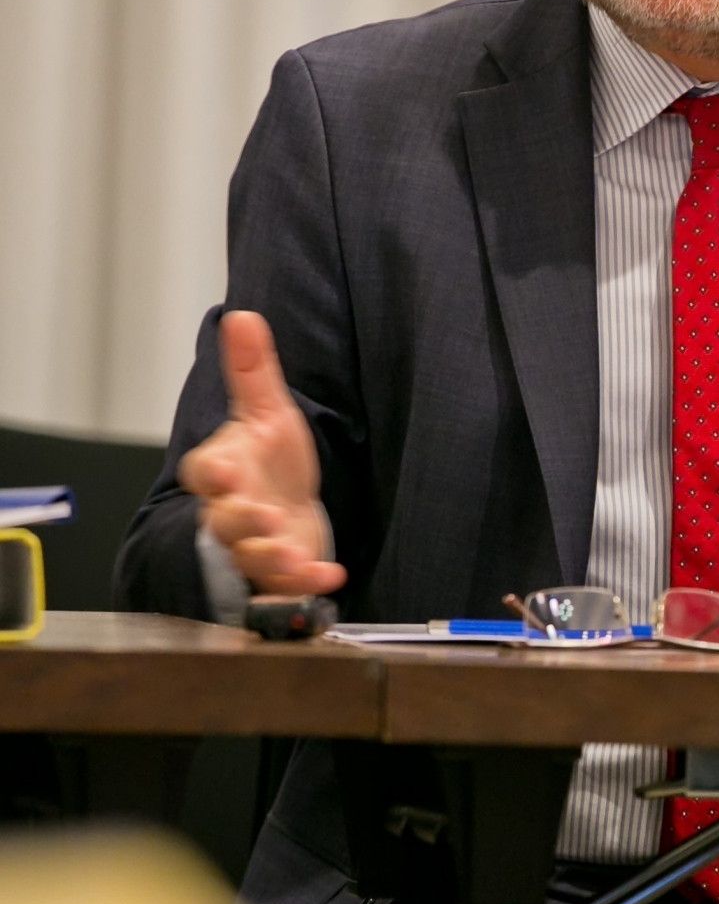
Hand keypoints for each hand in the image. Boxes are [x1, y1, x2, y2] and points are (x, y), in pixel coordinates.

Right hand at [179, 311, 345, 595]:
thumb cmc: (272, 462)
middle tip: (264, 517)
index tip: (229, 470)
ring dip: (271, 559)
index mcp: (224, 471)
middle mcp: (230, 513)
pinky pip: (284, 589)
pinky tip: (330, 577)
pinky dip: (306, 585)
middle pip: (223, 521)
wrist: (290, 510)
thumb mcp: (269, 413)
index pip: (204, 471)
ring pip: (250, 560)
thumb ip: (253, 371)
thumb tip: (241, 315)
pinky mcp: (277, 577)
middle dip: (242, 521)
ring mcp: (253, 548)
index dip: (215, 473)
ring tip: (294, 556)